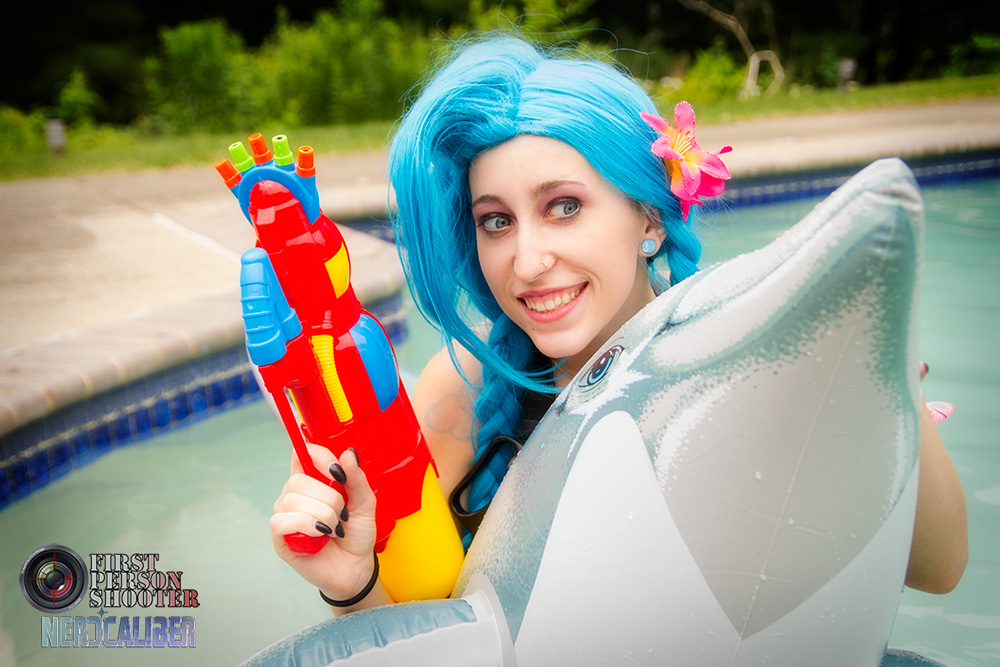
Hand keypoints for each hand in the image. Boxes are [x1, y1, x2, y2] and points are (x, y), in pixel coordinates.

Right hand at [270, 444, 378, 600]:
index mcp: (313, 482)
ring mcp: (285, 516)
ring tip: (334, 529)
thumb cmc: (356, 534)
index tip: (337, 472)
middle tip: (343, 515)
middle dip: (329, 498)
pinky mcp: (280, 538)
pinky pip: (281, 521)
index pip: (303, 454)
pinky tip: (320, 536)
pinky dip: (306, 526)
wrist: (356, 567)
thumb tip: (347, 454)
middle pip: (298, 480)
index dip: (319, 457)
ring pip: (292, 501)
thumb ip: (357, 479)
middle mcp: (295, 496)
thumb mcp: (365, 503)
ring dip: (322, 515)